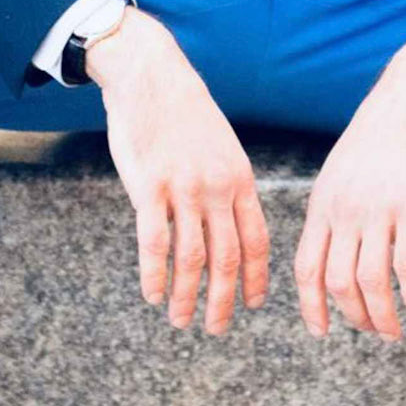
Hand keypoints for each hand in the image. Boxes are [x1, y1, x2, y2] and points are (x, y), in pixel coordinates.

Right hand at [88, 9, 268, 335]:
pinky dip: (155, 274)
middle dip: (223, 300)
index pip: (257, 241)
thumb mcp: (222, 147)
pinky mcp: (148, 186)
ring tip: (182, 321)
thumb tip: (229, 225)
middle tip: (216, 329)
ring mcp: (183, 188)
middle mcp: (217, 188)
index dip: (257, 278)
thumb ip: (227, 185)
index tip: (253, 305)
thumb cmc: (185, 114)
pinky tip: (154, 295)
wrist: (152, 76)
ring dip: (188, 296)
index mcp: (239, 180)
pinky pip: (155, 241)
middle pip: (227, 258)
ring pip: (192, 257)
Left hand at [292, 29, 405, 340]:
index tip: (320, 332)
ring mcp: (378, 211)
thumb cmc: (382, 137)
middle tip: (374, 332)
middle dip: (354, 316)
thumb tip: (339, 251)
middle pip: (337, 282)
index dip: (311, 306)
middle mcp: (345, 211)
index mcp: (323, 205)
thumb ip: (337, 211)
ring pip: (371, 281)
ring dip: (382, 316)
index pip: (306, 268)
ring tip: (395, 332)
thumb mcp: (342, 172)